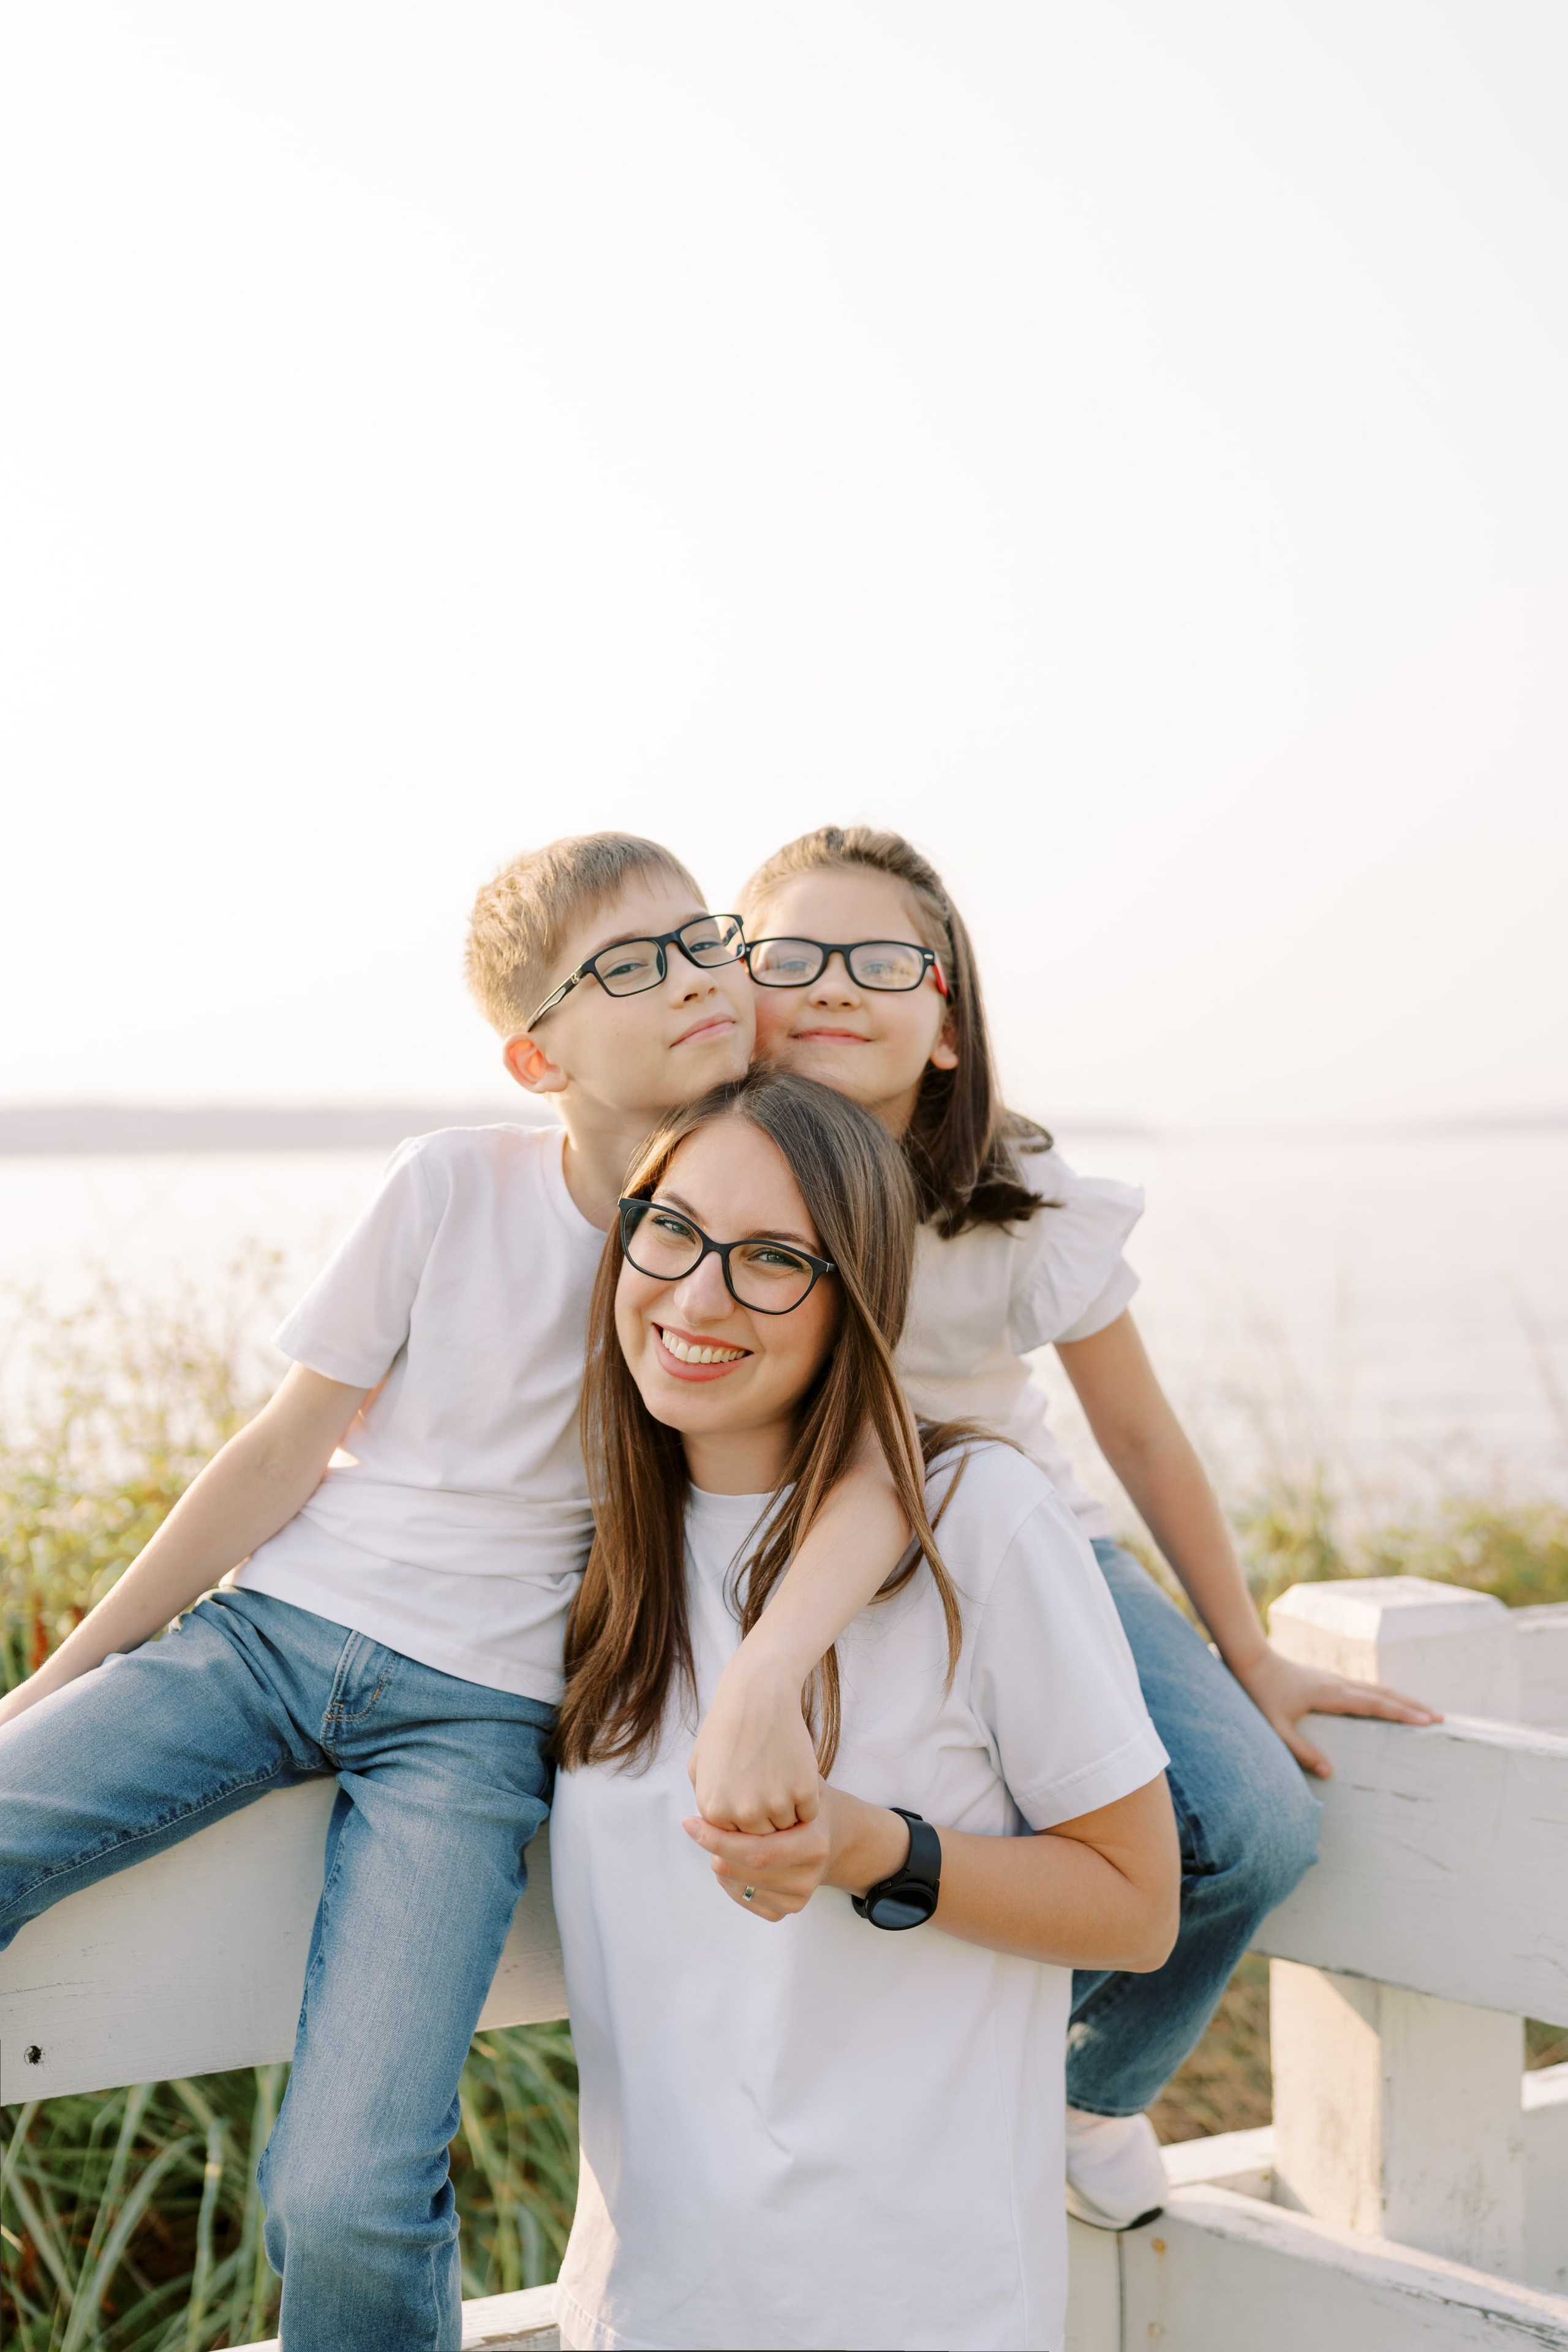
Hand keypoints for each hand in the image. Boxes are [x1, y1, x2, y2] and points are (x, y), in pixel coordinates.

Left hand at [683, 1784, 910, 1921]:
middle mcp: (810, 1873)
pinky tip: (732, 1861)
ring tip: (718, 1841)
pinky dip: (731, 1884)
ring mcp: (802, 1894)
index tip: (689, 1822)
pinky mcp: (793, 1907)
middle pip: (746, 1870)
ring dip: (721, 1865)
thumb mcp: (797, 1781)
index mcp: (813, 1842)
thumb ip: (766, 1783)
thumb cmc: (807, 1798)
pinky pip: (750, 1902)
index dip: (717, 1838)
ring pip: (742, 1887)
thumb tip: (722, 1777)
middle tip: (697, 1829)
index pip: (756, 1850)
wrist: (837, 1833)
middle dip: (715, 1850)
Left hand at [687, 1648, 820, 1831]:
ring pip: (788, 1827)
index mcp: (714, 1811)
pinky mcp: (803, 1790)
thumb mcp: (700, 1767)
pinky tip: (796, 1771)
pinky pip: (810, 1812)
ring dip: (789, 1809)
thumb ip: (706, 1804)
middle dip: (767, 1818)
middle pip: (763, 1838)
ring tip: (780, 1775)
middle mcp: (742, 1814)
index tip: (749, 1796)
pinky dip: (807, 1798)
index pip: (736, 1840)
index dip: (746, 1820)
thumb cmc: (726, 1727)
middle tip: (768, 1785)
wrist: (757, 1695)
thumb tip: (714, 1832)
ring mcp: (774, 1803)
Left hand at [1231, 1644, 1441, 1777]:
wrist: (1251, 1661)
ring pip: (1376, 1689)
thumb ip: (1301, 1751)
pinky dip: (1385, 1697)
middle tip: (1440, 1718)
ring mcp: (1336, 1680)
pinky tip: (1390, 1705)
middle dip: (1412, 1705)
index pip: (1375, 1705)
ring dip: (1402, 1699)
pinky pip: (1365, 1689)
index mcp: (1332, 1694)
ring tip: (1425, 1712)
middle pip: (1384, 1694)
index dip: (1402, 1713)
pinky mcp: (1330, 1681)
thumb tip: (1329, 1773)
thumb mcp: (1276, 1727)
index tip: (1427, 1720)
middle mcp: (1339, 1684)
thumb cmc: (1261, 1694)